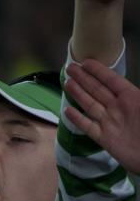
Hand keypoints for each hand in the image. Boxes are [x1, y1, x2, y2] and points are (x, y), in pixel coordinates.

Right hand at [64, 59, 139, 173]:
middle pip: (98, 90)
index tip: (85, 62)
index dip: (99, 71)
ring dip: (78, 93)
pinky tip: (67, 110)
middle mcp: (119, 109)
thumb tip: (129, 86)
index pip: (112, 81)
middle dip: (84, 78)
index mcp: (133, 99)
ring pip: (91, 105)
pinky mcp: (104, 139)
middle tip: (70, 68)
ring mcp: (110, 123)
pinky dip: (77, 119)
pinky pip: (88, 126)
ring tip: (67, 83)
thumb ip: (139, 96)